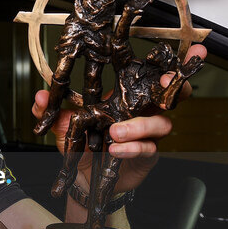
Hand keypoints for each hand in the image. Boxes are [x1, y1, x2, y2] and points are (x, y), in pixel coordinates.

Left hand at [31, 44, 206, 193]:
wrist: (84, 179)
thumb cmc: (82, 147)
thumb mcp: (64, 126)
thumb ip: (51, 111)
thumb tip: (39, 97)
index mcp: (125, 98)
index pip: (149, 75)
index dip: (169, 62)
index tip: (188, 49)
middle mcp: (141, 113)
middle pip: (172, 95)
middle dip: (176, 86)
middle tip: (167, 83)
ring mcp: (147, 134)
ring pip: (161, 123)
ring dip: (139, 125)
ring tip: (116, 132)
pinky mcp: (147, 155)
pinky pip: (148, 148)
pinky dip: (133, 147)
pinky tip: (116, 149)